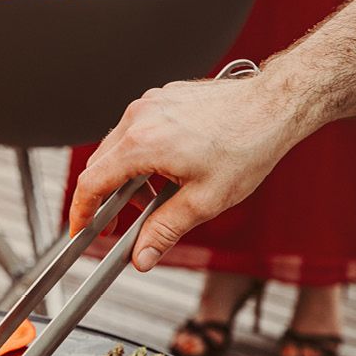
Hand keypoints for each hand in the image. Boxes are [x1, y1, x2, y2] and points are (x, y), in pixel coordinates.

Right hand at [68, 74, 296, 269]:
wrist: (275, 104)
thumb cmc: (247, 144)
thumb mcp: (204, 201)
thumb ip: (164, 231)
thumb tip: (141, 257)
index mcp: (143, 144)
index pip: (91, 183)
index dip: (80, 212)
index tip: (80, 230)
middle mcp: (139, 118)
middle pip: (99, 166)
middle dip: (102, 200)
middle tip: (114, 227)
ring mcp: (149, 104)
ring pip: (116, 148)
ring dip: (122, 177)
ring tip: (147, 200)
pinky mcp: (162, 98)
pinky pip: (135, 131)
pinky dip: (138, 156)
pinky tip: (163, 173)